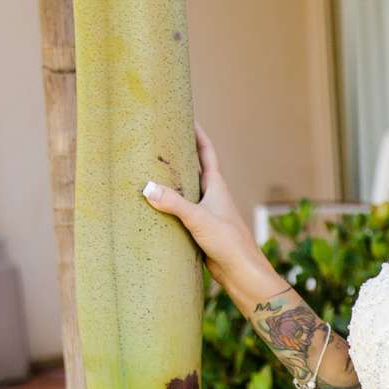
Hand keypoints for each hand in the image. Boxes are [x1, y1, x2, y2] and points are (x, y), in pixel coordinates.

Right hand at [142, 122, 269, 297]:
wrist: (241, 272)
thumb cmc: (228, 242)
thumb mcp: (198, 219)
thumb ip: (173, 203)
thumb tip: (147, 187)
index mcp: (216, 186)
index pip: (206, 152)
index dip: (198, 134)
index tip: (187, 116)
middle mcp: (212, 196)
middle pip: (195, 169)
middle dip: (180, 154)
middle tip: (161, 140)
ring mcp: (207, 212)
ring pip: (187, 191)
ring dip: (173, 181)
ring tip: (151, 168)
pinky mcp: (200, 230)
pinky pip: (182, 211)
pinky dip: (170, 205)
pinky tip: (155, 206)